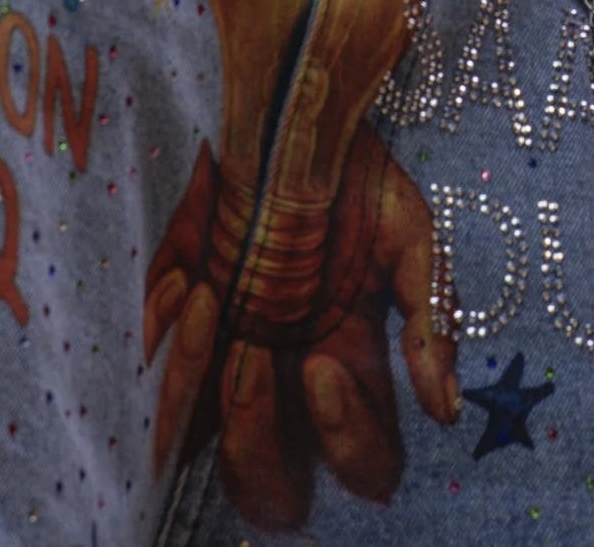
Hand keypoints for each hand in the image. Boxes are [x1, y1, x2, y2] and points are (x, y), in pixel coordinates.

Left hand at [143, 119, 455, 527]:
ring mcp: (222, 362)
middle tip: (252, 362)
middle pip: (272, 494)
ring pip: (194, 453)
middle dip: (256, 449)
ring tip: (212, 307)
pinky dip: (162, 341)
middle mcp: (285, 386)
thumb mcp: (405, 233)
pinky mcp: (170, 325)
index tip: (322, 365)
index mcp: (351, 373)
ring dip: (196, 394)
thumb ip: (429, 317)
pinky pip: (146, 377)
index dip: (345, 439)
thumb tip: (446, 410)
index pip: (362, 464)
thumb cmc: (351, 172)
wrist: (289, 99)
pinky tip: (187, 282)